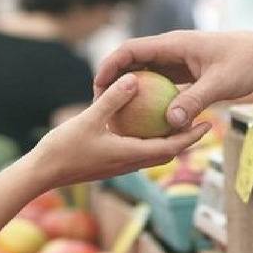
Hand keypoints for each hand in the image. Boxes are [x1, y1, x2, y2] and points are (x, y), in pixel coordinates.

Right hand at [32, 73, 210, 189]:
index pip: (171, 147)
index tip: (208, 124)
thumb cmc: (64, 148)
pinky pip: (138, 150)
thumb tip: (134, 79)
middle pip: (168, 152)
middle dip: (187, 139)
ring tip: (179, 120)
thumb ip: (113, 99)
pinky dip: (149, 139)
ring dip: (169, 140)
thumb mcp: (89, 119)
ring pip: (154, 153)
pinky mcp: (112, 163)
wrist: (43, 173)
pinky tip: (145, 123)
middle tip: (202, 120)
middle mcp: (131, 163)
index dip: (192, 136)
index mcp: (131, 155)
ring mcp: (121, 165)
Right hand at [94, 30, 252, 128]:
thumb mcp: (220, 83)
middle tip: (99, 105)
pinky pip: (161, 86)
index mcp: (174, 44)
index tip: (97, 86)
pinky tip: (145, 122)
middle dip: (113, 81)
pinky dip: (150, 100)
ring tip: (116, 116)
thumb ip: (195, 101)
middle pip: (133, 63)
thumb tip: (171, 122)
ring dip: (130, 93)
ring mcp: (178, 62)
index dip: (110, 65)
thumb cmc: (246, 64)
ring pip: (145, 75)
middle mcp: (172, 50)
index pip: (131, 50)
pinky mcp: (185, 74)